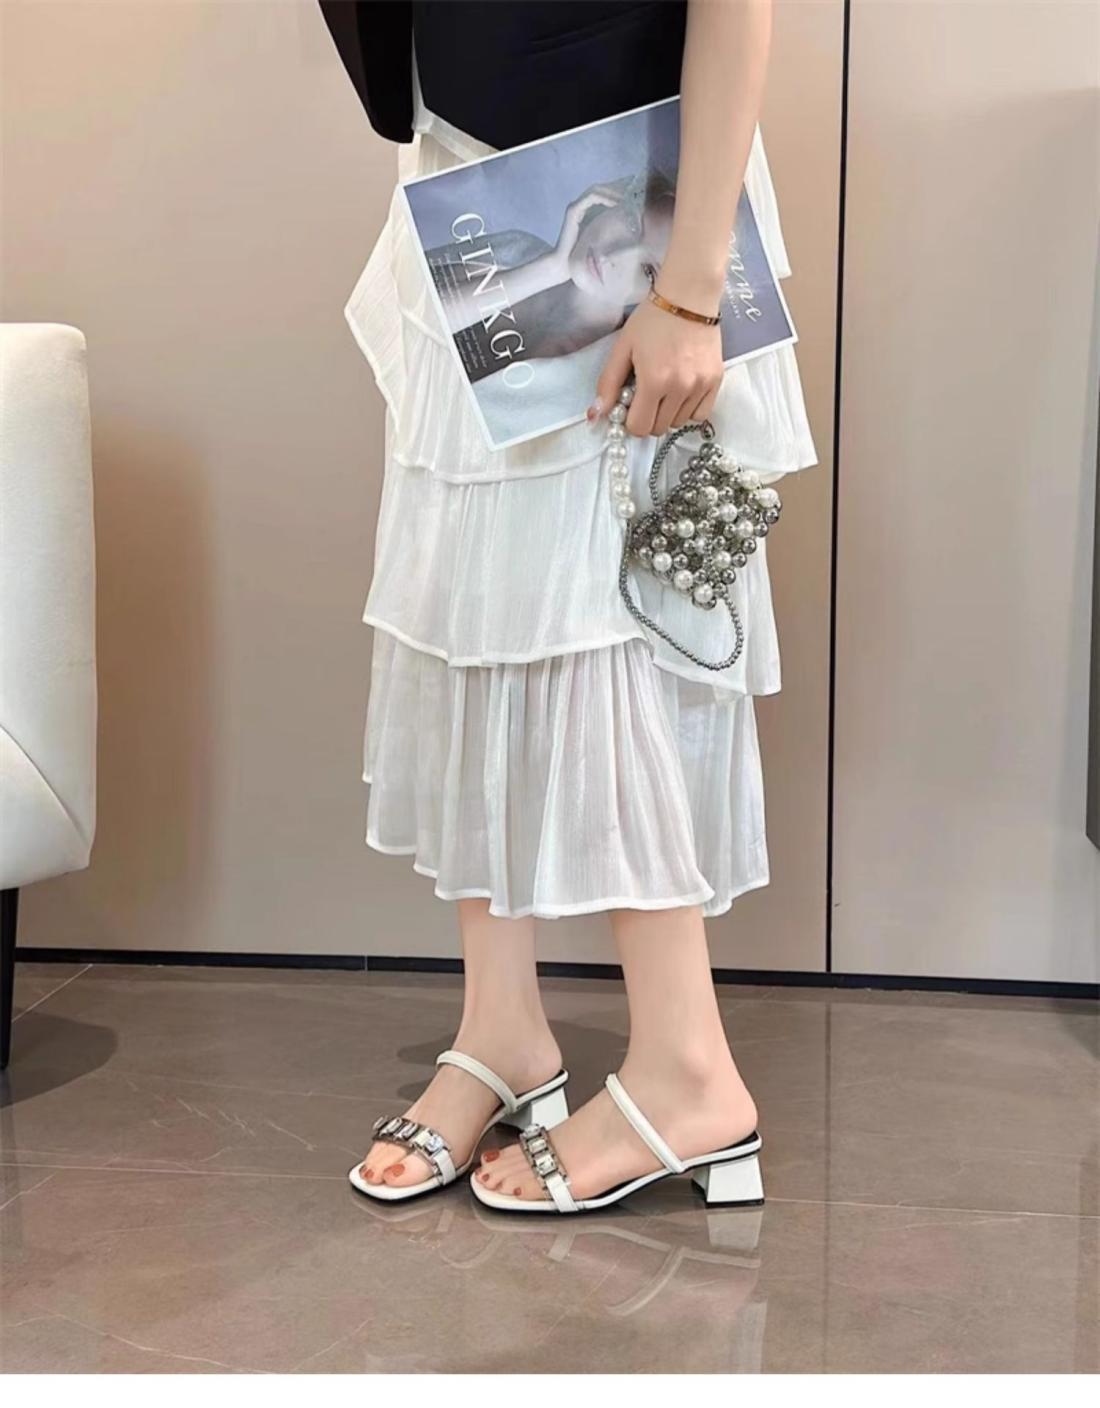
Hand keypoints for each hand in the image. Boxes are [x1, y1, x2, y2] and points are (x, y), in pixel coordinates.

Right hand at [551, 181, 628, 276]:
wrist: (563, 263)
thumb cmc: (581, 254)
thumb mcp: (600, 239)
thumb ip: (608, 229)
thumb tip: (629, 227)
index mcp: (585, 210)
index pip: (603, 194)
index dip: (617, 193)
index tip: (633, 197)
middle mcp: (579, 205)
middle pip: (601, 189)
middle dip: (617, 189)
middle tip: (633, 193)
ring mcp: (575, 206)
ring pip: (597, 190)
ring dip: (613, 192)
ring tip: (627, 197)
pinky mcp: (573, 210)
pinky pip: (592, 197)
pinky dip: (605, 198)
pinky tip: (617, 203)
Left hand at [588, 298, 722, 436]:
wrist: (689, 297)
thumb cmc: (651, 320)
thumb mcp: (623, 348)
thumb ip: (608, 384)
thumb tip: (594, 416)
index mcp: (654, 381)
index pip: (639, 427)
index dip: (630, 420)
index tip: (630, 405)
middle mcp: (680, 388)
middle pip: (658, 428)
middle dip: (648, 416)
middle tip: (646, 394)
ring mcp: (700, 386)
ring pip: (679, 423)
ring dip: (667, 413)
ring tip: (665, 388)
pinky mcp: (716, 381)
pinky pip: (700, 415)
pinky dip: (688, 410)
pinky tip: (681, 392)